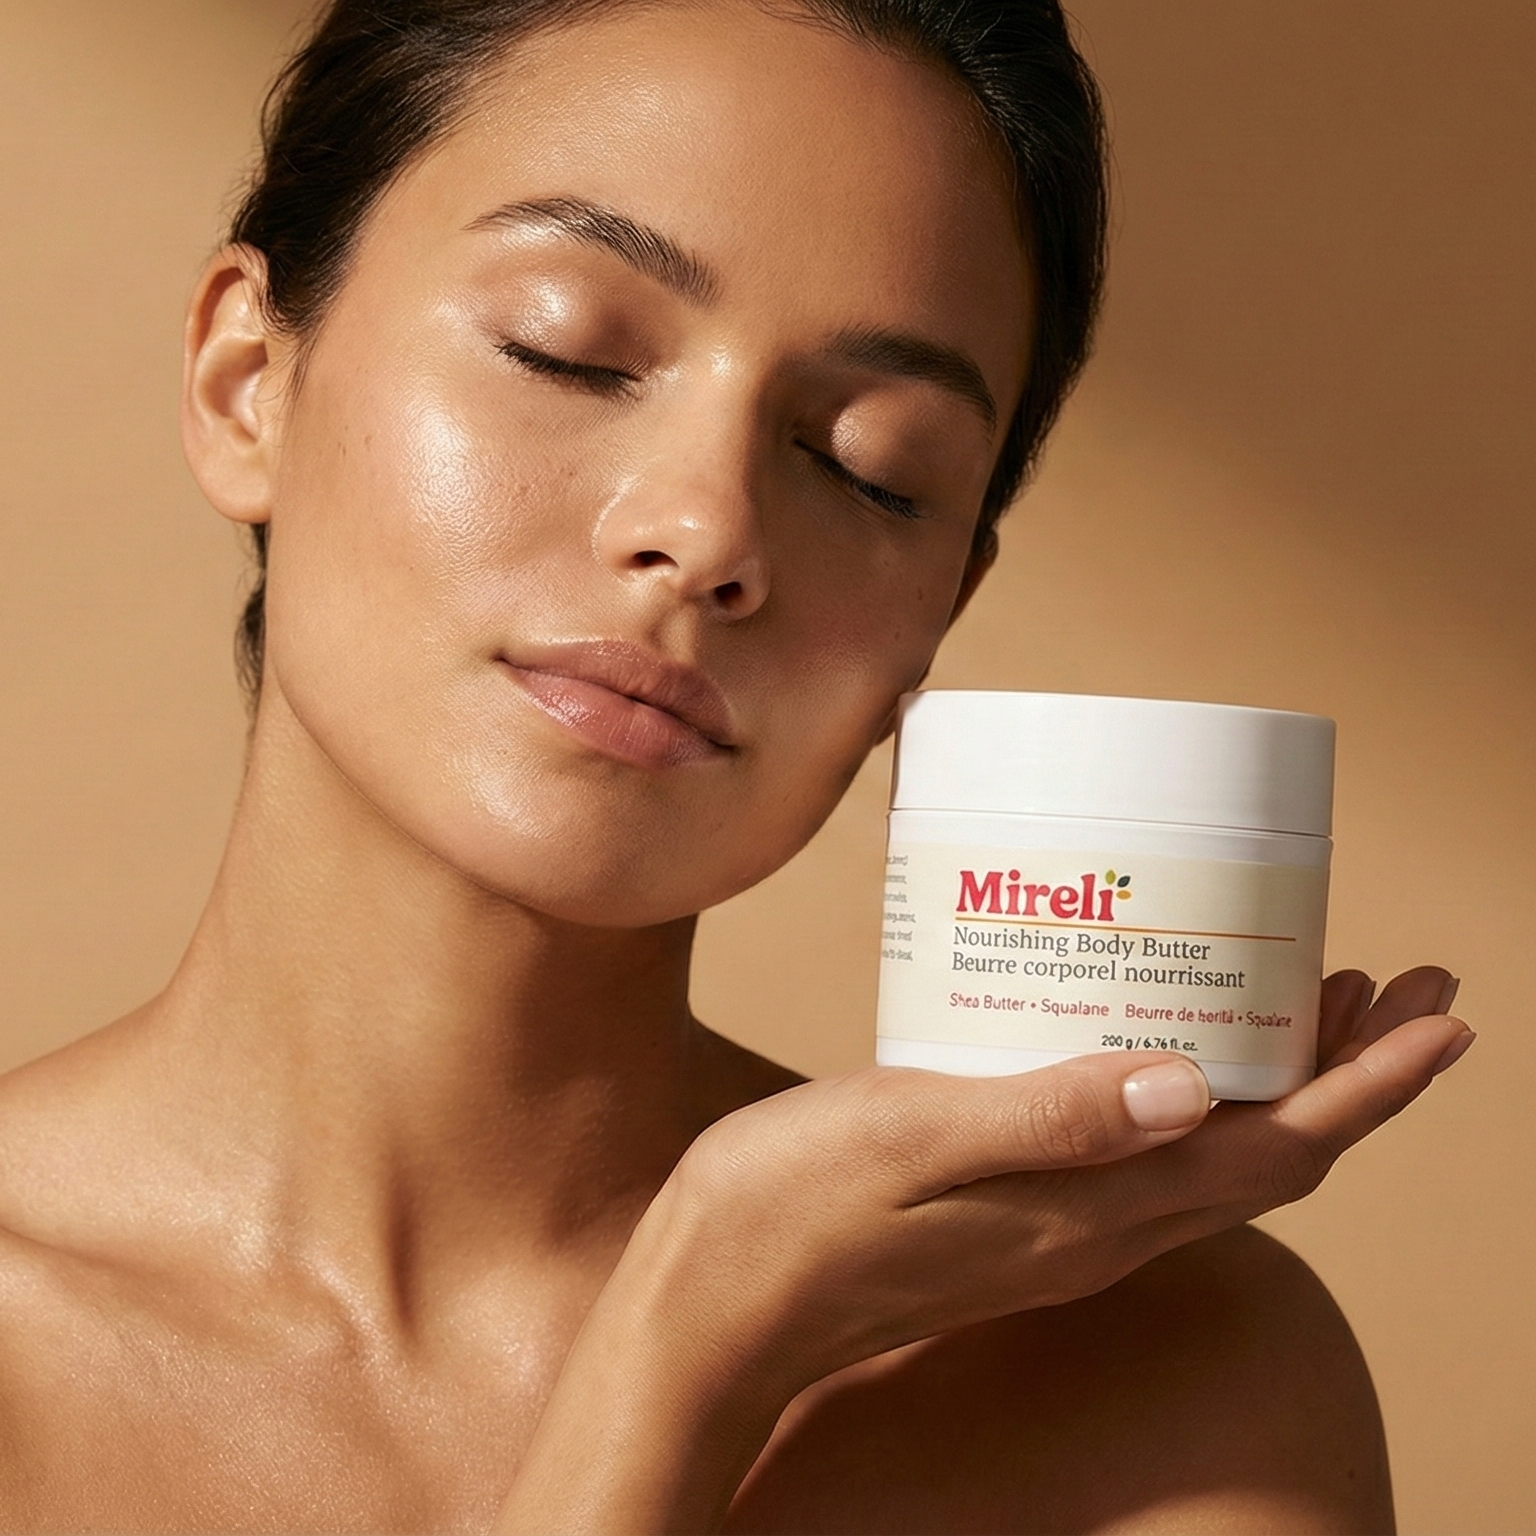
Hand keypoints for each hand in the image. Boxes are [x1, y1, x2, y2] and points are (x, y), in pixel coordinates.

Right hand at [498, 965, 1469, 1532]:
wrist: (709, 1311)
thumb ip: (1047, 1118)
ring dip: (1283, 1082)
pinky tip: (1164, 1038)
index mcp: (1081, 1214)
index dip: (1368, 1088)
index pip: (1271, 1154)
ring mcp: (1054, 1227)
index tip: (1438, 1016)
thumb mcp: (905, 1141)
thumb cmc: (783, 1218)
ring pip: (1214, 1157)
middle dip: (1349, 1075)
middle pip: (1267, 1156)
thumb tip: (1194, 1089)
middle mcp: (1090, 1230)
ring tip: (1312, 998)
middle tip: (1396, 982)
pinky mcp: (1013, 1207)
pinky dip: (1196, 1093)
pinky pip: (1144, 1153)